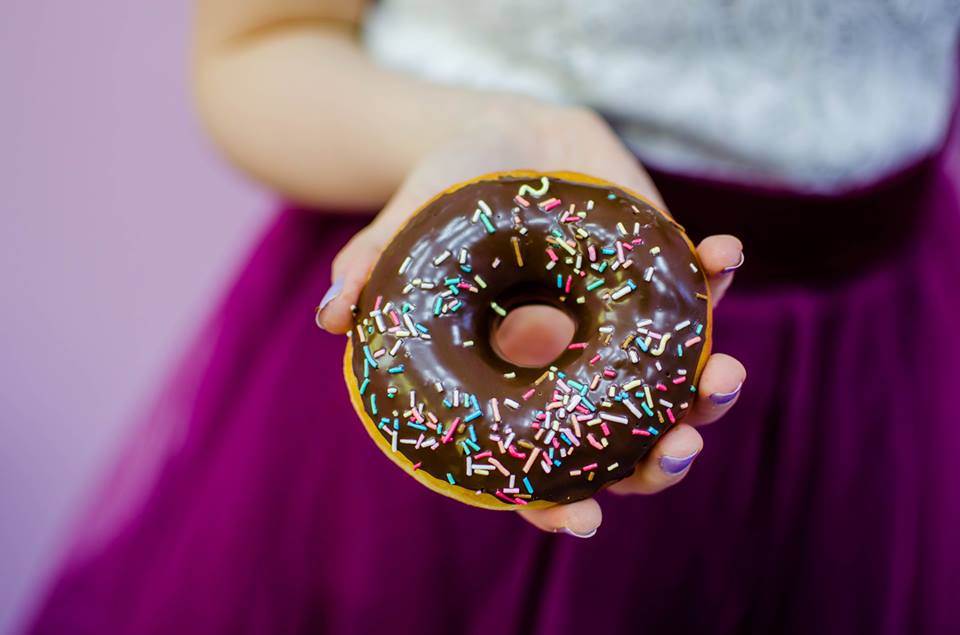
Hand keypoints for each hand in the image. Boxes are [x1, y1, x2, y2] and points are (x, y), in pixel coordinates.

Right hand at [317, 103, 745, 536]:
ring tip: (721, 375)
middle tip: (675, 447)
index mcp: (519, 384)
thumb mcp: (405, 234)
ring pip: (679, 382)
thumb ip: (372, 272)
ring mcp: (625, 327)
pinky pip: (697, 286)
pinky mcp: (658, 274)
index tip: (582, 520)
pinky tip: (722, 253)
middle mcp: (580, 369)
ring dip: (710, 390)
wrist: (500, 137)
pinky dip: (715, 274)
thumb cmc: (445, 198)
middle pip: (630, 443)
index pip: (542, 466)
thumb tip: (330, 317)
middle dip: (661, 459)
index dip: (559, 501)